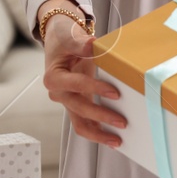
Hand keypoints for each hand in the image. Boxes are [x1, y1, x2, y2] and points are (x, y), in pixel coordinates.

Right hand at [39, 4, 126, 149]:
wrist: (59, 41)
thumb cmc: (64, 38)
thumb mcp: (69, 36)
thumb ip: (80, 43)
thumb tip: (93, 44)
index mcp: (54, 77)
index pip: (76, 85)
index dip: (95, 89)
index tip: (115, 93)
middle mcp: (59, 93)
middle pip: (79, 109)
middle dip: (101, 117)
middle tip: (122, 121)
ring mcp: (68, 101)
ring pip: (80, 124)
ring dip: (98, 134)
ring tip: (118, 141)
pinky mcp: (76, 105)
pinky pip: (85, 123)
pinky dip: (98, 131)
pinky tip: (113, 138)